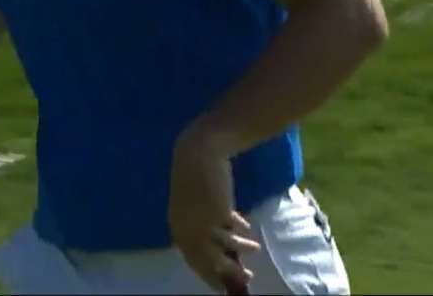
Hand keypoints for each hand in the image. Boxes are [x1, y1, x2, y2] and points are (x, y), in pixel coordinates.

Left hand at [169, 123, 260, 293]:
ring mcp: (199, 225)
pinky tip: (249, 231)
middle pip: (206, 262)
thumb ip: (205, 221)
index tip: (224, 280)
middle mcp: (185, 231)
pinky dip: (241, 237)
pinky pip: (231, 235)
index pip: (193, 258)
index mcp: (177, 227)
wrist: (200, 152)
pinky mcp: (215, 217)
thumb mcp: (196, 203)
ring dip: (240, 252)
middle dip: (227, 272)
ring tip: (256, 250)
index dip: (209, 272)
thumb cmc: (198, 175)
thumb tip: (224, 238)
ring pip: (221, 252)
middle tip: (246, 278)